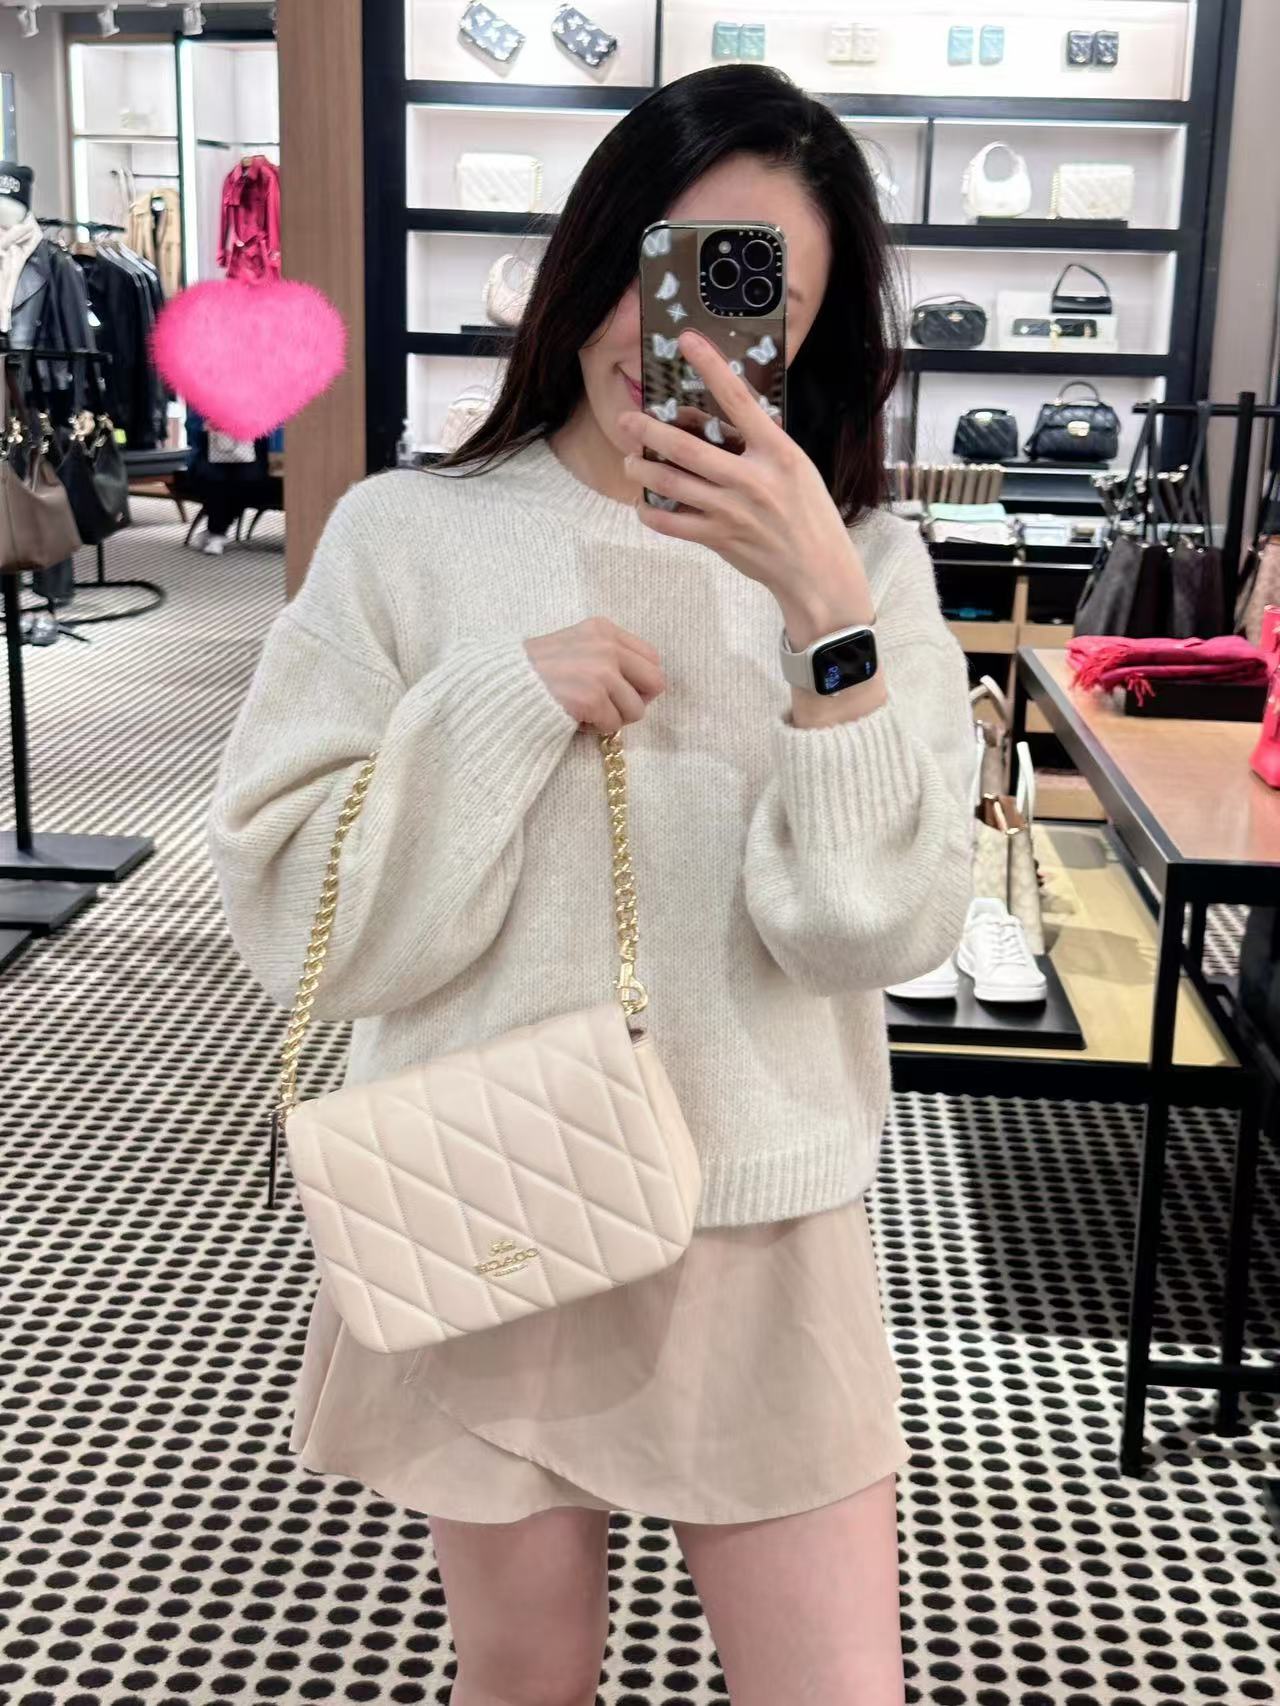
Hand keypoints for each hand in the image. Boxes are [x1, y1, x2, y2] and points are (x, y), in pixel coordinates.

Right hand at [525, 618, 665, 736]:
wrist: (501, 684)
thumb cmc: (535, 670)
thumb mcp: (575, 645)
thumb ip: (607, 655)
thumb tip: (641, 685)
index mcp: (604, 629)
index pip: (652, 658)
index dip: (641, 681)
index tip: (621, 691)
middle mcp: (607, 646)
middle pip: (655, 683)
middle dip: (636, 701)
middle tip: (612, 707)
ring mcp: (601, 672)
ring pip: (636, 710)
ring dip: (613, 718)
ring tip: (586, 712)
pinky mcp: (592, 698)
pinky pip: (613, 725)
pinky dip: (595, 728)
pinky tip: (574, 717)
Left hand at [616, 329, 874, 647]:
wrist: (817, 571)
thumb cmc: (809, 514)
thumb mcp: (795, 467)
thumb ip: (757, 445)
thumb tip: (709, 424)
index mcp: (776, 452)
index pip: (738, 399)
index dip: (711, 366)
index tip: (687, 340)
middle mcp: (751, 478)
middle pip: (686, 447)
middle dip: (648, 431)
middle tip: (626, 420)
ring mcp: (732, 511)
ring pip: (671, 484)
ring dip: (643, 470)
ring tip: (631, 462)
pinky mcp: (719, 538)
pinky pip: (671, 524)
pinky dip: (652, 512)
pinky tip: (644, 504)